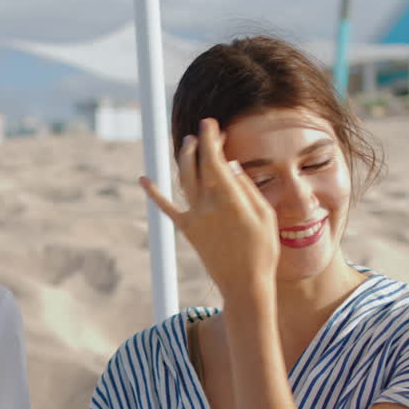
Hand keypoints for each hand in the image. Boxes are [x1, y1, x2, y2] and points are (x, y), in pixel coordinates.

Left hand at [141, 117, 279, 296]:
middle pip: (197, 165)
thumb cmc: (262, 250)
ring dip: (184, 158)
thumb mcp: (265, 215)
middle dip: (198, 144)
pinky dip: (154, 193)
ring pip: (183, 180)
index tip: (210, 124)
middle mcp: (207, 205)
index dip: (210, 139)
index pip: (214, 160)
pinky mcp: (187, 229)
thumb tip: (231, 164)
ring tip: (187, 143)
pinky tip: (143, 179)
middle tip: (202, 132)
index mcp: (230, 199)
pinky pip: (166, 208)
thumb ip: (247, 187)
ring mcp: (194, 217)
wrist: (244, 284)